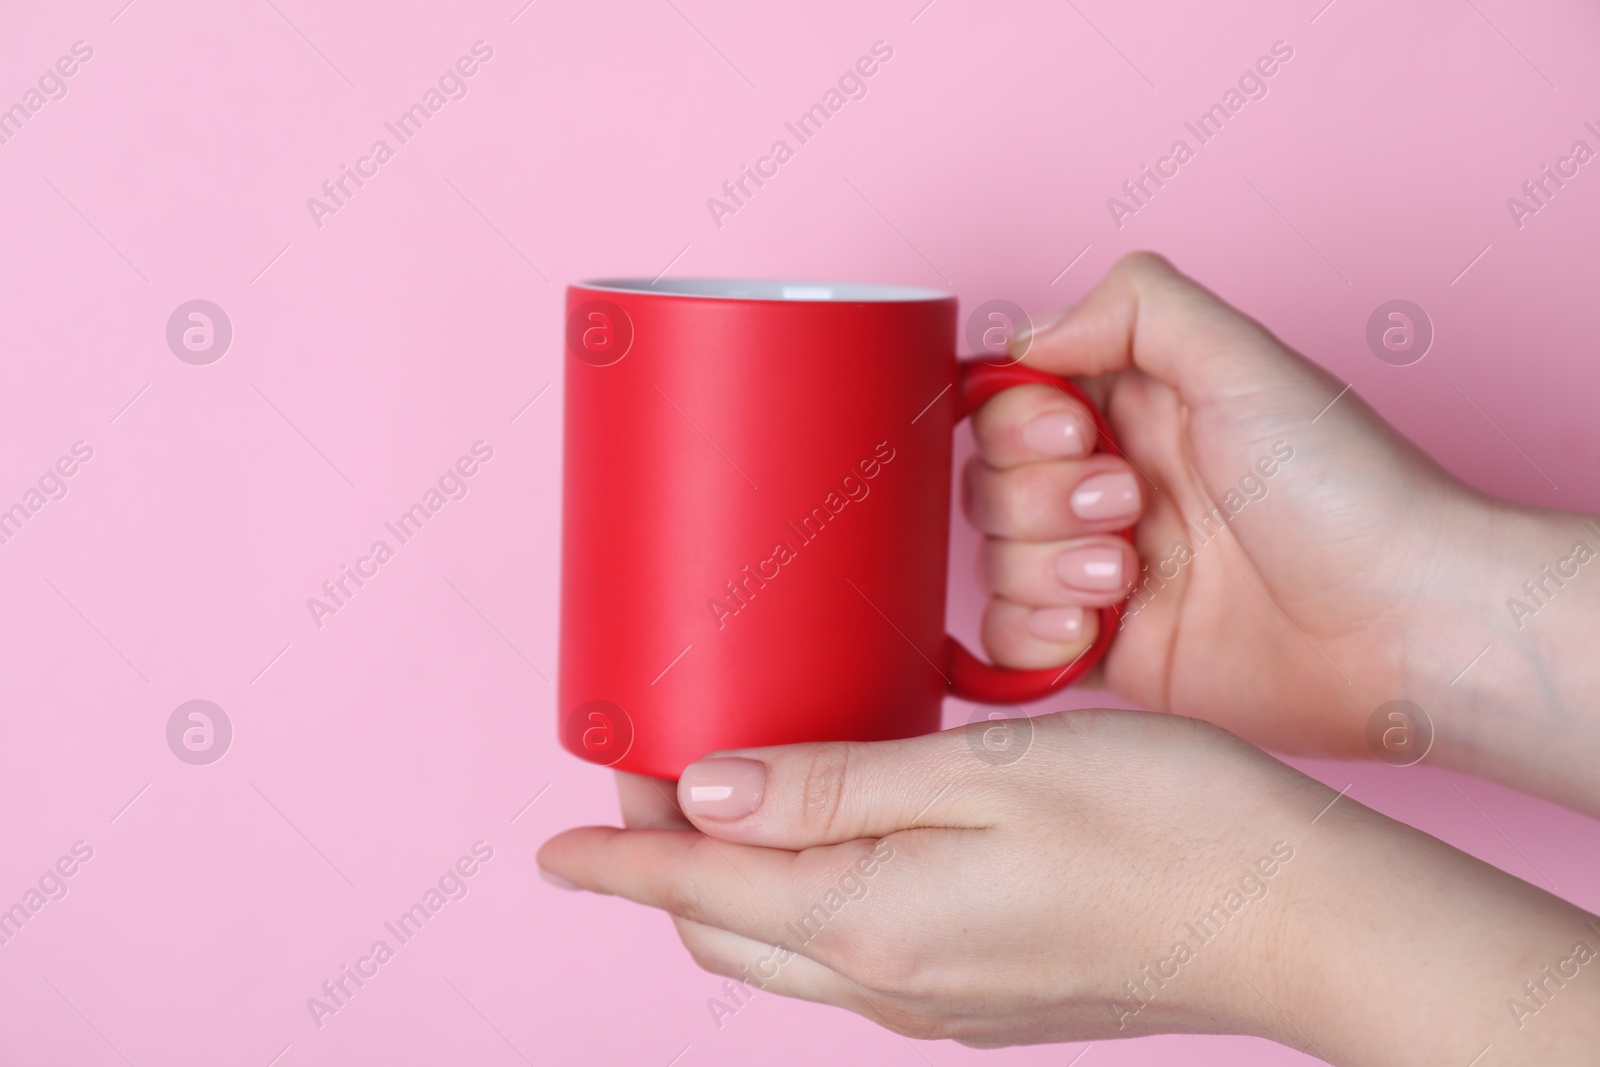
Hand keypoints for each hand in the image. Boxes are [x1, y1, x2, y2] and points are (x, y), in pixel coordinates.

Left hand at [541, 715, 1599, 1060]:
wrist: (1296, 918)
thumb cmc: (1161, 826)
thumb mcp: (982, 776)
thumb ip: (833, 785)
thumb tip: (706, 792)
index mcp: (873, 922)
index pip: (699, 893)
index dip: (618, 862)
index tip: (556, 840)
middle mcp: (892, 982)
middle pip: (729, 931)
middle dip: (664, 869)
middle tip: (645, 785)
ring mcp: (940, 1001)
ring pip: (786, 946)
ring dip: (734, 883)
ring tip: (725, 800)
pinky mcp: (984, 995)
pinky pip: (851, 950)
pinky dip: (805, 896)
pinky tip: (831, 835)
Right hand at [968, 252, 1599, 807]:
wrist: (1404, 625)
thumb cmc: (1345, 490)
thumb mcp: (1245, 360)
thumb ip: (1134, 305)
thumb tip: (1028, 339)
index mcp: (1138, 409)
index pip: (1009, 402)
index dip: (1018, 421)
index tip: (1075, 433)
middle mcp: (1112, 485)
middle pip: (988, 483)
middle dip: (1040, 498)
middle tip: (1132, 507)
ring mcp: (1104, 571)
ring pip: (994, 561)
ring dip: (1044, 566)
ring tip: (1129, 576)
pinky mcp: (1108, 650)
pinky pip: (1009, 641)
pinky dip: (1031, 635)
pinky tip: (1094, 629)